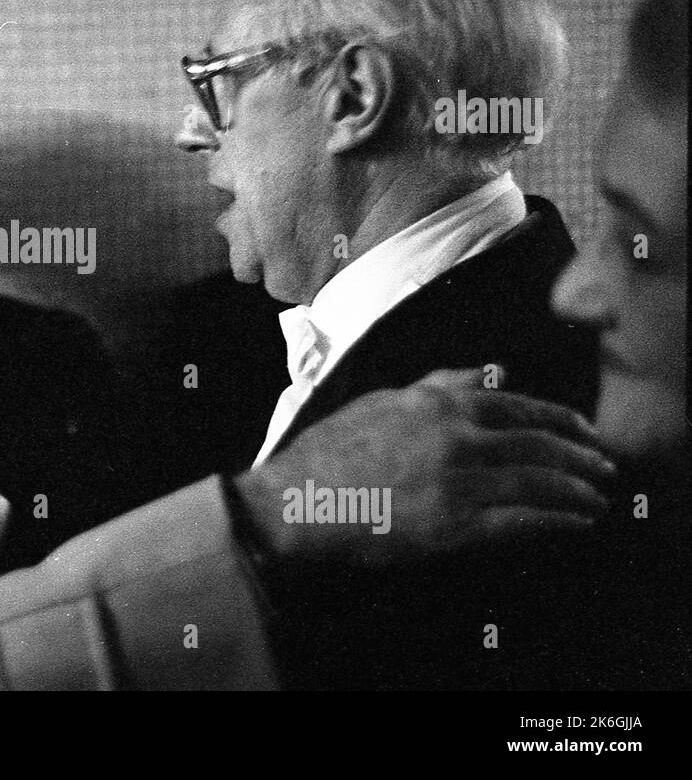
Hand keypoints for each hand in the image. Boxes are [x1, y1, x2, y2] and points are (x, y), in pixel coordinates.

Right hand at [235, 368, 614, 566]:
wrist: (295, 503)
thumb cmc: (327, 455)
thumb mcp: (380, 403)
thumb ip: (436, 385)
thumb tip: (487, 373)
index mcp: (434, 403)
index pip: (513, 404)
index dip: (557, 417)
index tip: (582, 428)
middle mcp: (455, 435)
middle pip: (537, 442)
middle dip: (579, 454)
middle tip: (604, 466)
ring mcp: (458, 481)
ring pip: (538, 480)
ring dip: (577, 489)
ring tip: (597, 497)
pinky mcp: (456, 526)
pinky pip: (523, 522)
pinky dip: (558, 522)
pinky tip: (577, 524)